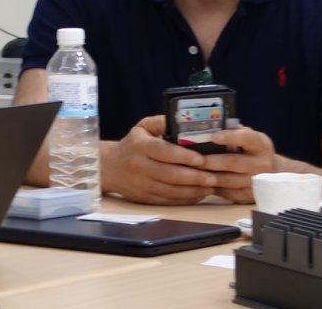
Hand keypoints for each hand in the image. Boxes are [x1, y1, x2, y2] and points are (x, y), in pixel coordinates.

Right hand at [100, 115, 215, 204]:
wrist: (109, 167)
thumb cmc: (132, 144)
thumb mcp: (142, 127)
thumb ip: (162, 122)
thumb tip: (182, 120)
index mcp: (140, 146)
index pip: (164, 152)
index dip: (183, 156)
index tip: (201, 159)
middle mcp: (140, 166)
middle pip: (170, 175)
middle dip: (194, 177)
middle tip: (213, 177)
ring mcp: (142, 185)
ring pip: (171, 191)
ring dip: (193, 191)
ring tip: (210, 187)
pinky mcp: (145, 198)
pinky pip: (168, 201)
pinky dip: (185, 199)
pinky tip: (197, 195)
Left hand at [197, 125, 278, 202]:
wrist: (275, 173)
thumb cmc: (253, 150)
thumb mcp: (250, 137)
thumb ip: (234, 131)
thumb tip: (209, 126)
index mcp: (261, 144)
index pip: (246, 138)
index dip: (229, 137)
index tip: (213, 136)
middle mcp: (262, 164)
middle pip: (233, 162)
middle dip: (211, 161)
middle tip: (193, 159)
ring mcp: (258, 182)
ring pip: (229, 181)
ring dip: (209, 177)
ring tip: (192, 172)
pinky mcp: (252, 196)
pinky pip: (230, 194)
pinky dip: (214, 188)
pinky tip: (202, 183)